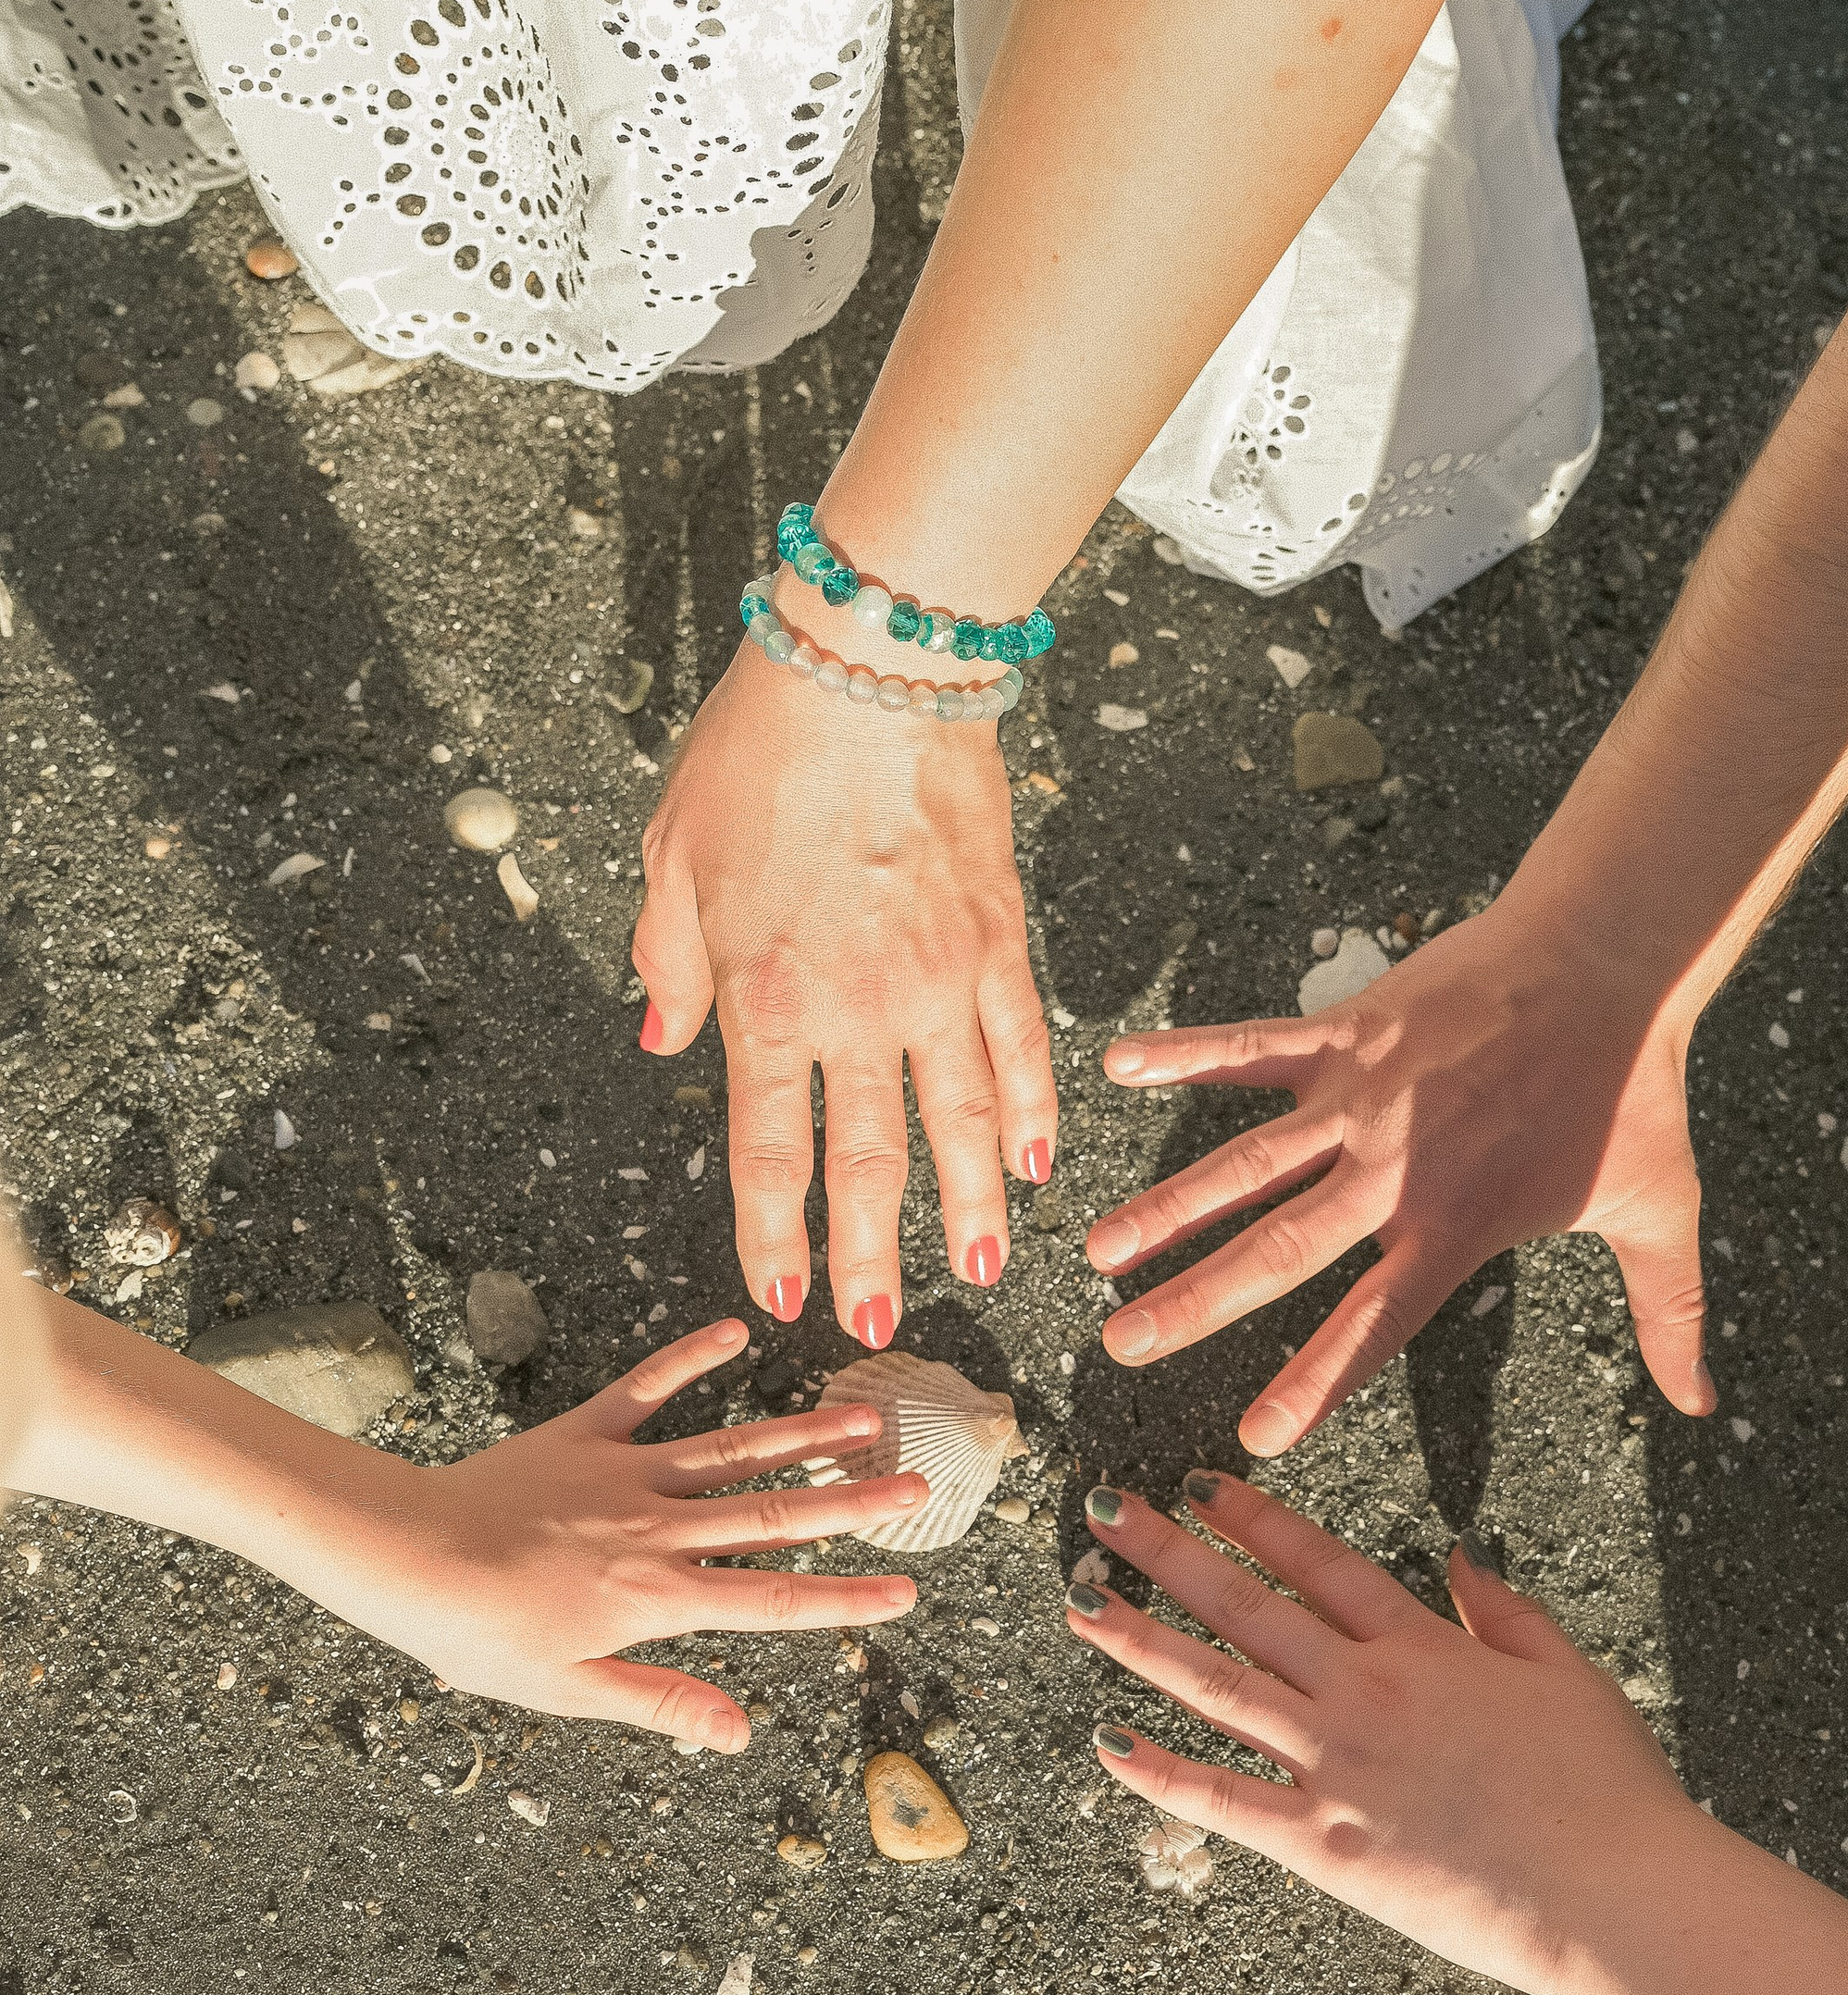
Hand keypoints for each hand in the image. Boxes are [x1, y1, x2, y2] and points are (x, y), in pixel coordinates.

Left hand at [357, 1323, 924, 1748]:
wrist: (402, 1554)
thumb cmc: (478, 1634)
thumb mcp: (568, 1689)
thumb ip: (660, 1704)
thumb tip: (739, 1734)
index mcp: (657, 1598)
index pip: (772, 1600)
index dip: (845, 1597)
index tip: (907, 1591)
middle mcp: (657, 1530)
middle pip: (775, 1515)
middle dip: (854, 1501)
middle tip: (919, 1483)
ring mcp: (625, 1474)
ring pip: (732, 1451)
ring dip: (803, 1431)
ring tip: (867, 1412)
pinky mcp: (585, 1434)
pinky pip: (646, 1389)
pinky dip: (689, 1357)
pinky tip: (735, 1330)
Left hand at [634, 629, 1057, 1337]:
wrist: (870, 670)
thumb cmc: (759, 751)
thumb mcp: (671, 855)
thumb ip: (667, 964)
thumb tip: (663, 1044)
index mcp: (767, 998)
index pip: (770, 1149)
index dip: (777, 1234)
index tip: (785, 1297)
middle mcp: (860, 1010)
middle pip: (871, 1161)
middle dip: (873, 1253)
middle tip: (876, 1324)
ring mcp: (941, 981)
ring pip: (962, 1123)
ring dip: (969, 1210)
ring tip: (981, 1273)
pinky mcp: (1000, 940)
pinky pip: (1022, 1046)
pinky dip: (1033, 1111)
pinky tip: (1038, 1165)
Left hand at [1061, 1472, 1684, 1990]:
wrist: (1612, 1893)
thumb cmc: (1606, 1791)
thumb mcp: (1569, 1672)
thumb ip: (1505, 1611)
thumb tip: (1460, 1553)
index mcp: (1425, 1648)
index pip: (1319, 1563)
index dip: (1255, 1518)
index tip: (1202, 1485)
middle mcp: (1365, 1694)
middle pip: (1247, 1608)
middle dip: (1170, 1555)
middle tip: (1108, 1513)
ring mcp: (1335, 1767)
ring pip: (1216, 1687)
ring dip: (1141, 1641)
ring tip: (1082, 1602)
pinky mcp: (1322, 1844)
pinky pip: (1224, 1801)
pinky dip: (1162, 1773)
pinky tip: (1108, 1743)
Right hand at [1081, 901, 1714, 1453]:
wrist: (1611, 958)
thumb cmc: (1634, 1089)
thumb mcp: (1662, 1214)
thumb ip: (1670, 1318)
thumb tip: (1701, 1404)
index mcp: (1457, 1227)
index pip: (1373, 1324)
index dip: (1314, 1382)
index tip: (1256, 1437)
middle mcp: (1394, 1171)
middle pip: (1278, 1250)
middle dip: (1195, 1304)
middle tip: (1122, 1344)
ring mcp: (1360, 1099)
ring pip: (1244, 1162)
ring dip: (1167, 1206)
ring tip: (1097, 1249)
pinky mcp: (1347, 1033)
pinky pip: (1250, 1047)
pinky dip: (1184, 1056)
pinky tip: (1116, 1068)